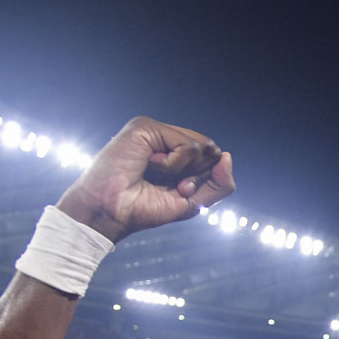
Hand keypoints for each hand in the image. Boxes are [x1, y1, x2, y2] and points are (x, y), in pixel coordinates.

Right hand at [56, 117, 234, 242]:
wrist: (111, 212)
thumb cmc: (144, 208)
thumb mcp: (192, 202)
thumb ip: (219, 184)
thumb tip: (227, 156)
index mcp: (176, 155)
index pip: (213, 160)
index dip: (204, 181)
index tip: (179, 192)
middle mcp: (167, 140)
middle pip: (212, 151)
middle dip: (198, 175)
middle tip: (169, 184)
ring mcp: (157, 132)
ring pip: (203, 147)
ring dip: (185, 171)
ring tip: (156, 174)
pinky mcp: (146, 127)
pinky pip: (186, 145)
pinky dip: (174, 165)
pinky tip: (150, 164)